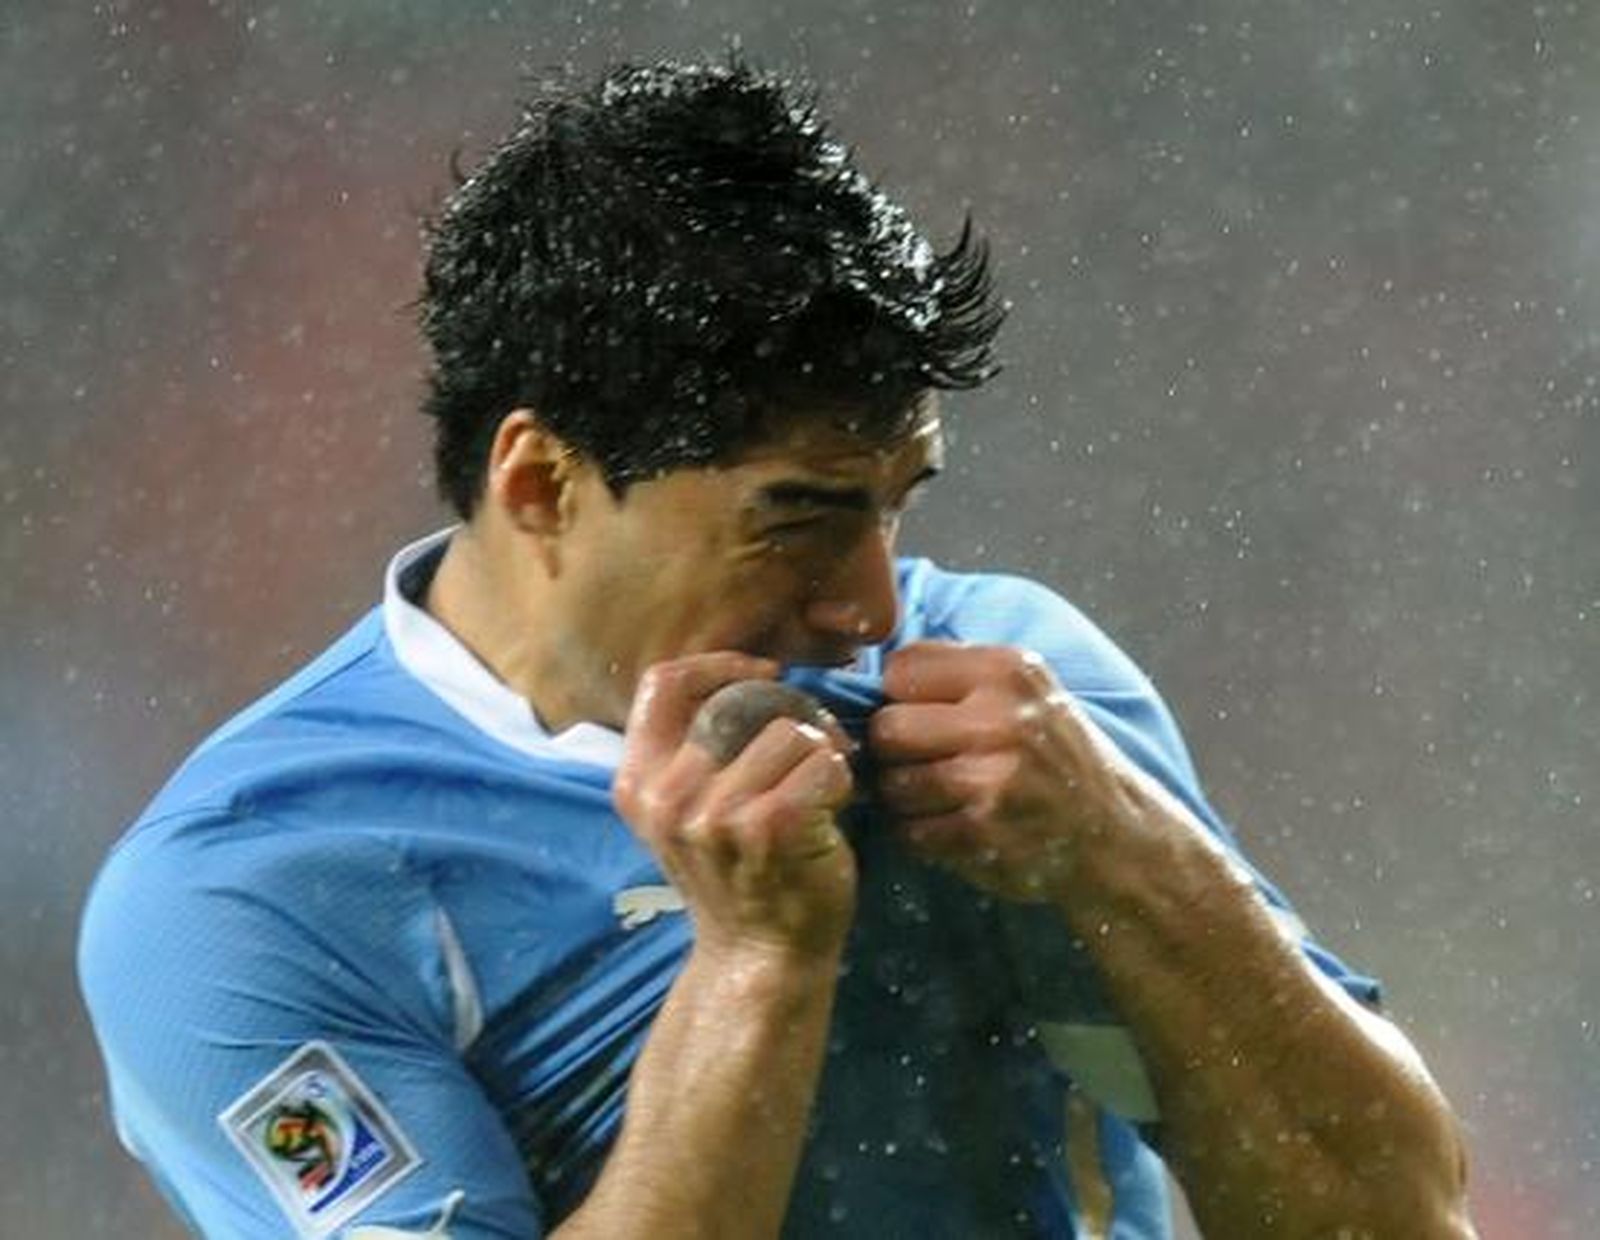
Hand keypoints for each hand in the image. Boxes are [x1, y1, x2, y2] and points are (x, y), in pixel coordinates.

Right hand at [614, 653, 857, 961]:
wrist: (759, 957)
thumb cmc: (736, 875)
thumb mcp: (686, 811)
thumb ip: (694, 750)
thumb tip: (750, 674)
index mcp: (637, 783)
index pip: (662, 681)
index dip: (719, 664)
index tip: (763, 675)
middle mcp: (666, 798)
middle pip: (738, 702)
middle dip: (789, 717)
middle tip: (814, 749)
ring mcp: (714, 816)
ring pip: (788, 732)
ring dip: (819, 754)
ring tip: (820, 788)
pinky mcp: (768, 828)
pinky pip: (822, 764)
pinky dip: (840, 780)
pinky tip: (833, 810)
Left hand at [870, 641, 1160, 905]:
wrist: (1114, 833)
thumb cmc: (1054, 755)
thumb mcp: (1026, 688)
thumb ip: (956, 672)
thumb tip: (862, 674)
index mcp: (1007, 670)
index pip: (900, 668)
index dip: (900, 696)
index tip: (925, 715)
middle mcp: (1001, 719)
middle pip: (886, 728)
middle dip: (895, 750)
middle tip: (925, 761)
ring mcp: (992, 779)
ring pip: (891, 784)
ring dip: (905, 797)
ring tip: (943, 796)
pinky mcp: (984, 833)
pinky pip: (909, 831)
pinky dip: (921, 834)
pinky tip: (954, 826)